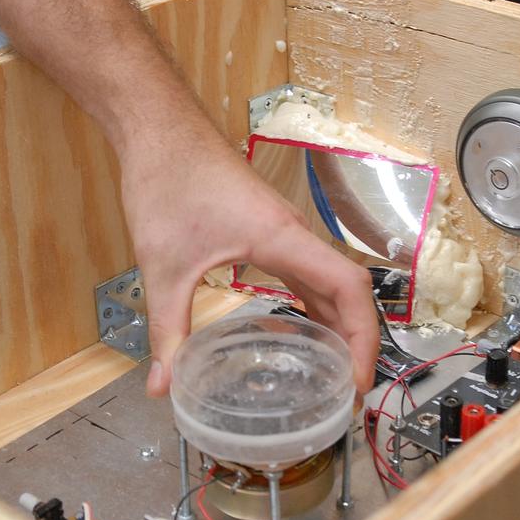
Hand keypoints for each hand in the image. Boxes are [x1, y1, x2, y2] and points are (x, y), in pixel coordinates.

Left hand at [119, 129, 378, 398]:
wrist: (157, 127)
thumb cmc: (166, 181)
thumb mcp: (163, 267)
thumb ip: (166, 330)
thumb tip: (162, 386)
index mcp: (281, 238)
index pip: (349, 287)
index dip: (362, 336)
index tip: (357, 380)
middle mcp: (291, 232)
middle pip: (347, 288)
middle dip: (355, 340)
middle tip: (347, 391)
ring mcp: (280, 228)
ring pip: (326, 279)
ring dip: (336, 322)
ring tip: (330, 371)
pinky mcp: (263, 226)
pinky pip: (304, 270)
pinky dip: (311, 303)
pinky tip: (296, 330)